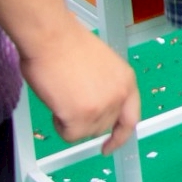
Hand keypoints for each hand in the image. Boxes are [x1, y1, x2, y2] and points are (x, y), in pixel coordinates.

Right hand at [20, 23, 139, 154]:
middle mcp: (119, 96)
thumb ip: (105, 87)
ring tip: (63, 94)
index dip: (120, 135)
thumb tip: (96, 103)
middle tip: (70, 100)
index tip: (110, 144)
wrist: (51, 37)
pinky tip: (57, 102)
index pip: (130, 118)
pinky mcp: (81, 118)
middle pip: (103, 126)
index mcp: (126, 81)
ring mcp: (102, 108)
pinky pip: (69, 136)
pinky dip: (59, 124)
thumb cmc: (67, 45)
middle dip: (85, 120)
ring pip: (85, 132)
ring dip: (71, 120)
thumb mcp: (101, 66)